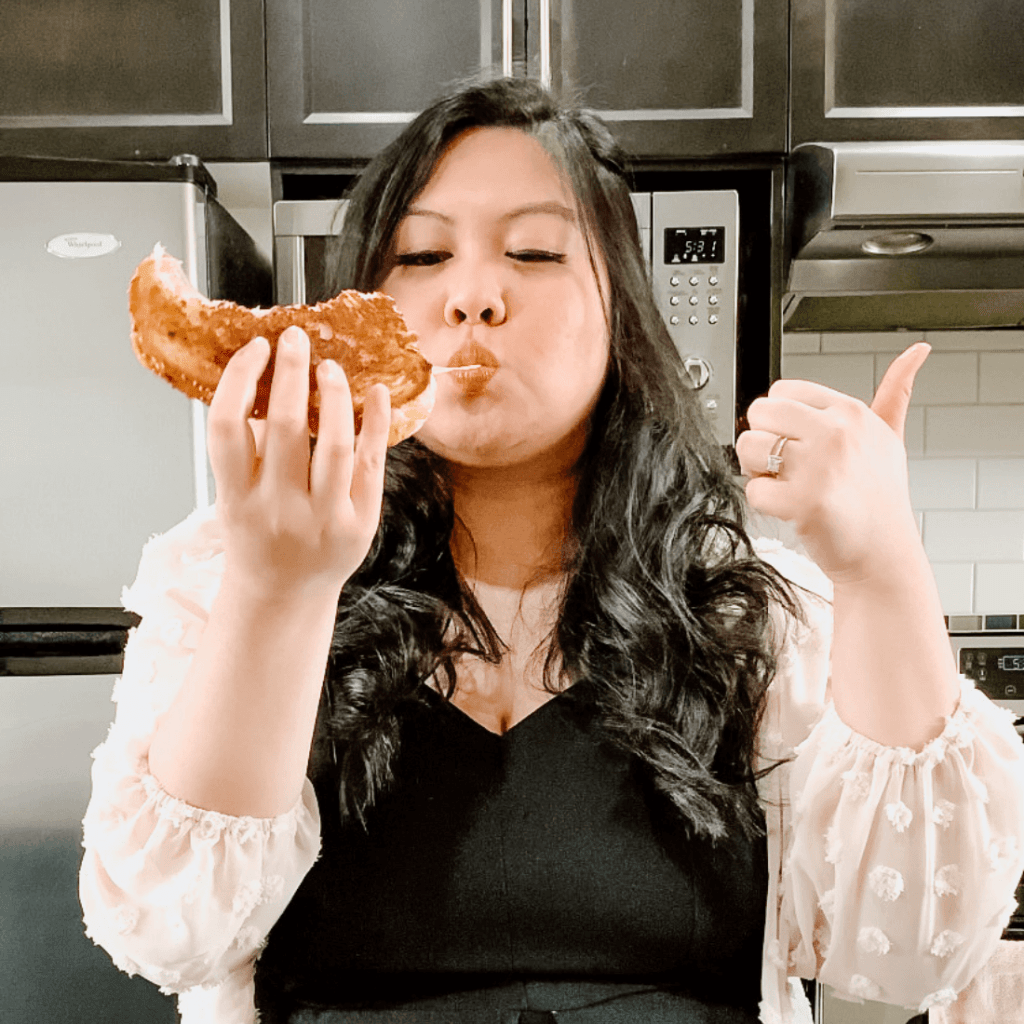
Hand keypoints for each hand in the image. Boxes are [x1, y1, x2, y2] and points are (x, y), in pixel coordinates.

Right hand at [207, 325, 390, 597]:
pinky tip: (376, 392)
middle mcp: (278, 510)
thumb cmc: (258, 538)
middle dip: (292, 372)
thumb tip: (268, 378)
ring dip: (335, 393)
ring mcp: (322, 519)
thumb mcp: (234, 498)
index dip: (240, 379)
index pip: (228, 427)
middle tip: (296, 339)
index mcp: (236, 499)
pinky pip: (371, 463)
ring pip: (335, 442)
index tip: (256, 349)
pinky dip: (376, 422)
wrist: (283, 597)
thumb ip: (247, 450)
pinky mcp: (359, 524)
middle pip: (286, 426)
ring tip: (331, 366)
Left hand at [736, 342, 929, 585]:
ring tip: (786, 485)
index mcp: (851, 413)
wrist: (883, 556)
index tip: (798, 441)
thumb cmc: (879, 499)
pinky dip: (764, 504)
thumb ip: (895, 393)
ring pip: (748, 447)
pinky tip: (790, 510)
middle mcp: (837, 434)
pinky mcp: (803, 502)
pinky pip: (753, 490)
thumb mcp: (891, 438)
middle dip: (761, 440)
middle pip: (759, 412)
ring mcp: (820, 467)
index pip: (782, 390)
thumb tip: (918, 351)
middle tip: (784, 465)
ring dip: (756, 470)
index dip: (779, 418)